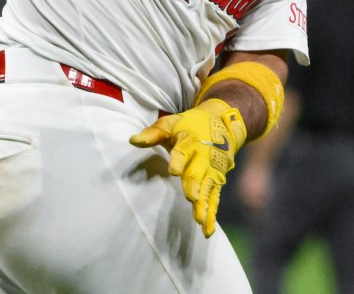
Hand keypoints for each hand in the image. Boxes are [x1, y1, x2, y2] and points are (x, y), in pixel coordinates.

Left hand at [129, 99, 247, 236]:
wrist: (221, 122)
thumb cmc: (189, 125)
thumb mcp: (170, 124)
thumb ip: (152, 134)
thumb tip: (132, 140)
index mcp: (189, 141)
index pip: (182, 152)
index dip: (178, 160)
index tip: (174, 170)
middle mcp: (203, 157)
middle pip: (197, 173)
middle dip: (194, 185)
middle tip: (191, 198)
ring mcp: (212, 171)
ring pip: (208, 189)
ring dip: (204, 205)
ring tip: (199, 220)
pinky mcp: (217, 181)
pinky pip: (214, 199)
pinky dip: (212, 215)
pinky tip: (207, 231)